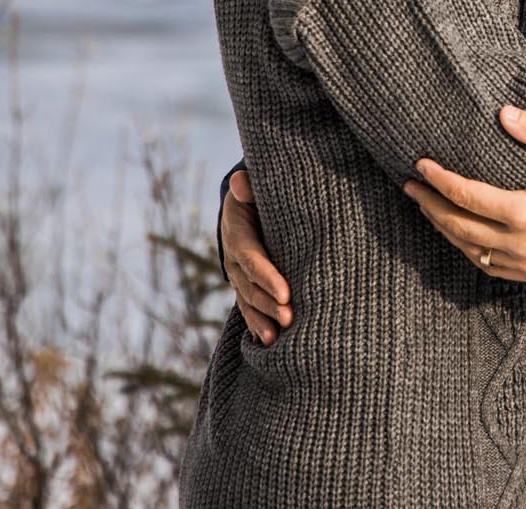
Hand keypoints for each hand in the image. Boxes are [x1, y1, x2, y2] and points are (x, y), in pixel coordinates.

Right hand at [221, 169, 292, 341]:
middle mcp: (234, 260)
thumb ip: (249, 187)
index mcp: (237, 235)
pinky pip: (248, 308)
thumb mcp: (252, 189)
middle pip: (251, 287)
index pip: (252, 260)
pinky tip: (266, 344)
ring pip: (248, 302)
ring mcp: (238, 276)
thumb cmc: (257, 195)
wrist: (245, 205)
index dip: (267, 277)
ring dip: (262, 321)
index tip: (286, 293)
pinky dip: (256, 325)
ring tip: (276, 340)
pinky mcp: (245, 286)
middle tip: (290, 319)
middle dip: (269, 305)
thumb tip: (241, 181)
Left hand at [402, 107, 525, 284]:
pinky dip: (469, 250)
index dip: (439, 181)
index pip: (467, 197)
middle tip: (410, 187)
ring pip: (470, 252)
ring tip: (427, 208)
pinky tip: (459, 233)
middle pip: (459, 227)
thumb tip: (501, 112)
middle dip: (430, 206)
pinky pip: (489, 267)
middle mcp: (522, 244)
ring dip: (444, 230)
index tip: (420, 166)